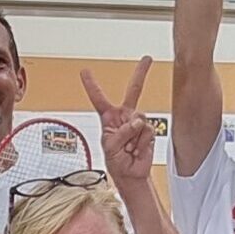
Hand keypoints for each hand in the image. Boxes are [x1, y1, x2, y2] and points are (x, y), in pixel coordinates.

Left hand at [80, 58, 157, 186]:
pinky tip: (137, 149)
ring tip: (129, 148)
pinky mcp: (149, 131)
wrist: (131, 174)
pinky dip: (141, 142)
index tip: (85, 71)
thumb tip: (136, 122)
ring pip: (139, 119)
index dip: (92, 85)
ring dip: (133, 137)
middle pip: (134, 89)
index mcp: (109, 118)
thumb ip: (121, 132)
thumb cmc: (116, 161)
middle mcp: (125, 116)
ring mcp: (138, 122)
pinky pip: (147, 131)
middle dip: (141, 73)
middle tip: (147, 59)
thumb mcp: (110, 146)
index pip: (99, 98)